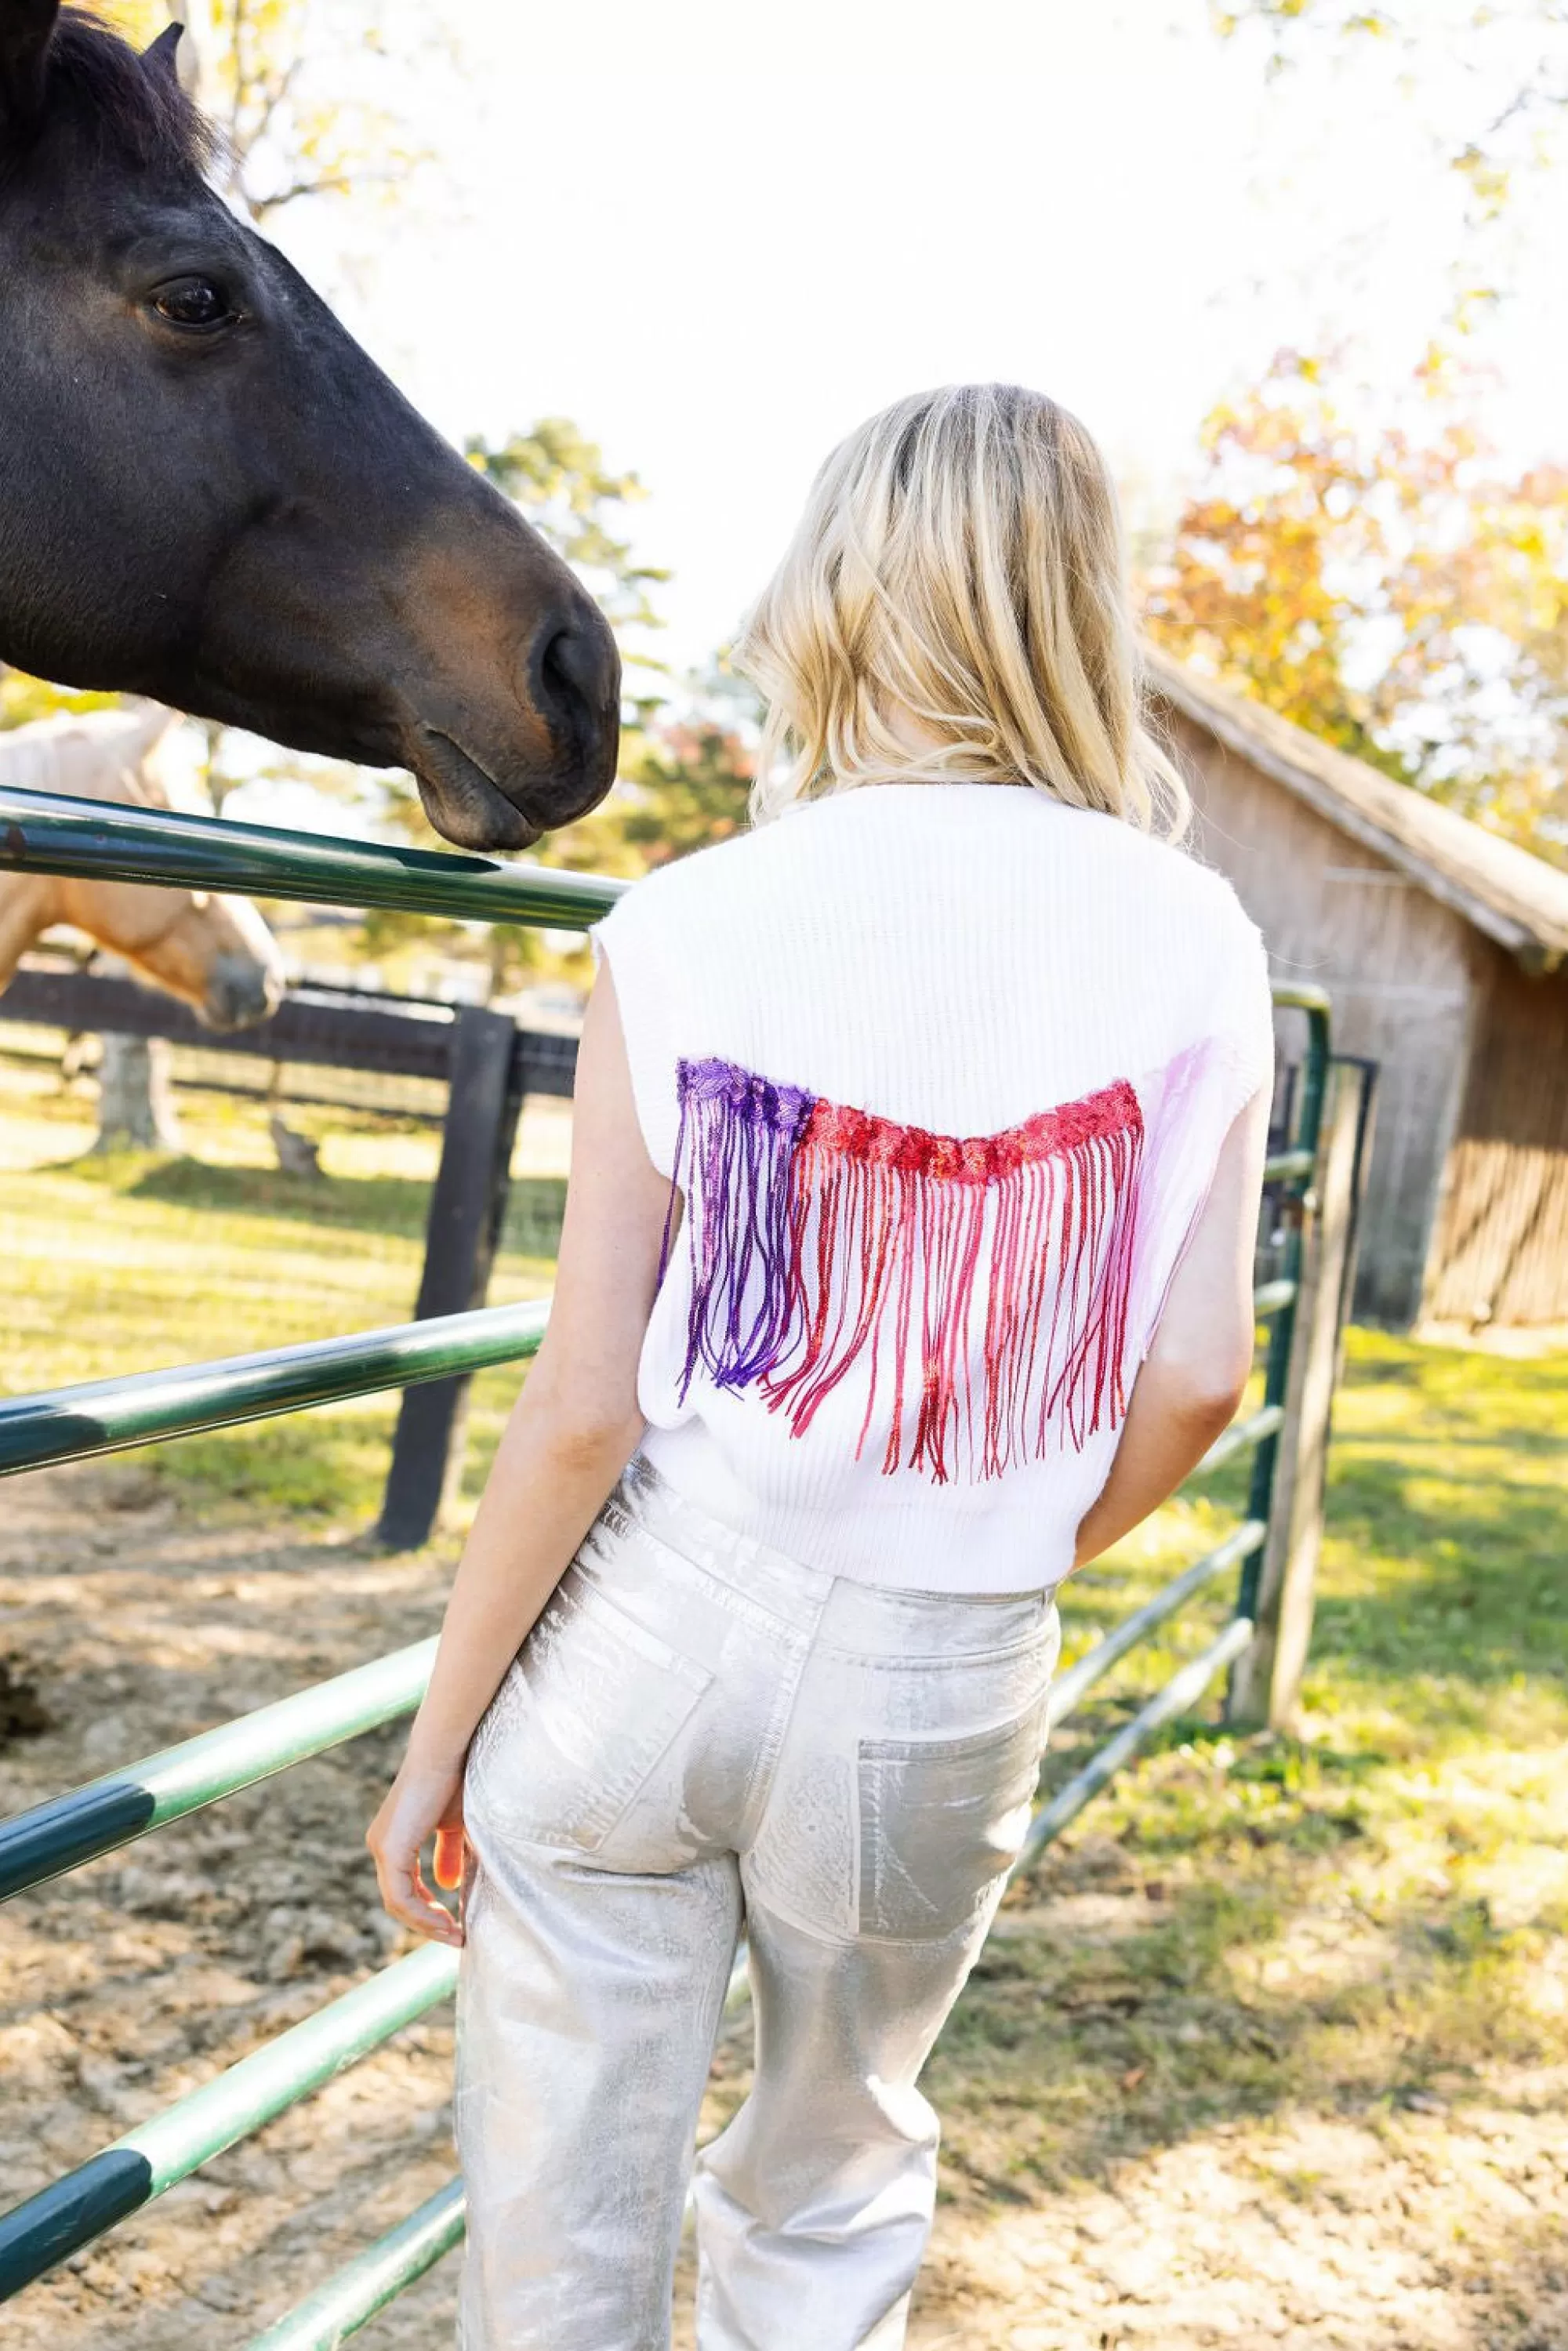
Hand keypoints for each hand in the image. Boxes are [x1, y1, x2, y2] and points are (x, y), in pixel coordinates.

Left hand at [366, 1752, 467, 1947]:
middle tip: (456, 1936)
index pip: (403, 1888)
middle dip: (427, 1924)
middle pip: (398, 1901)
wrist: (446, 1753)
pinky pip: (400, 1896)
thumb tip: (448, 1885)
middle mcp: (380, 1845)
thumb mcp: (455, 1826)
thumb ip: (449, 1855)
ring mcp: (381, 1848)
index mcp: (393, 1840)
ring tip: (455, 1933)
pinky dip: (422, 1913)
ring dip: (426, 1924)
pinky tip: (446, 1920)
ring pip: (397, 1904)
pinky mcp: (390, 1849)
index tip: (454, 1924)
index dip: (427, 1910)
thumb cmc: (456, 1780)